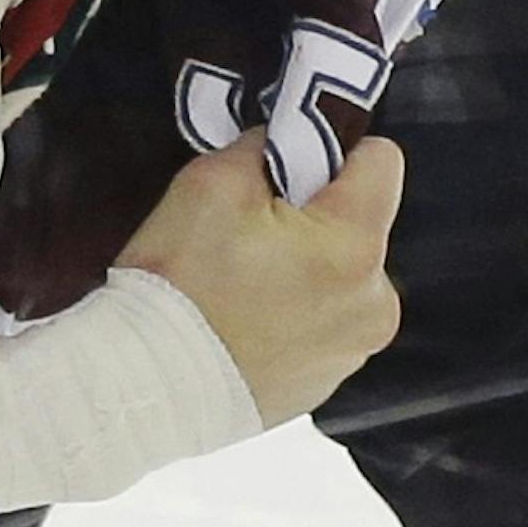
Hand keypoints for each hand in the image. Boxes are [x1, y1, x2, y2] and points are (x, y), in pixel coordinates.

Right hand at [113, 128, 402, 428]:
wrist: (147, 383)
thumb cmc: (182, 286)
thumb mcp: (213, 181)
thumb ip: (265, 146)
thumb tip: (288, 143)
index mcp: (355, 249)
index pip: (381, 160)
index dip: (334, 147)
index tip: (290, 162)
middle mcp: (373, 304)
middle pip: (360, 221)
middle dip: (315, 212)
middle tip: (253, 227)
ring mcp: (353, 349)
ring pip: (342, 272)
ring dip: (307, 264)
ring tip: (244, 278)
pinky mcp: (328, 381)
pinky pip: (325, 320)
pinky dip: (296, 309)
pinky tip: (246, 314)